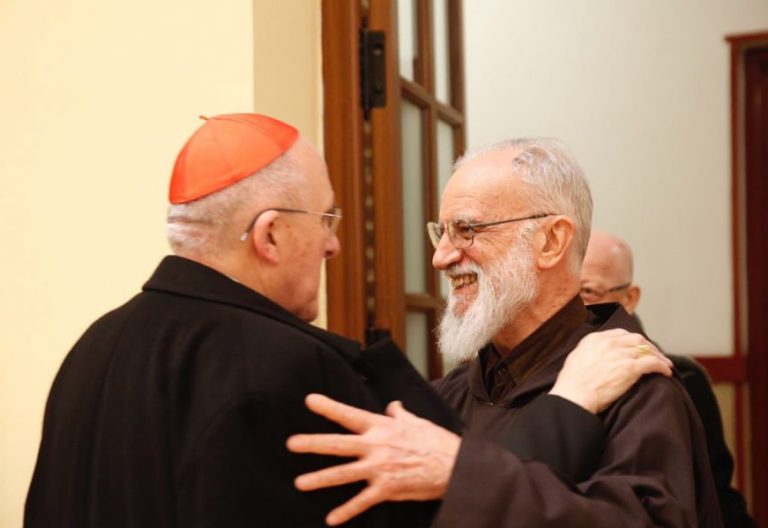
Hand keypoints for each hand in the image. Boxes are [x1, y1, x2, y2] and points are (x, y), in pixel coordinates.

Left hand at [286, 394, 460, 525]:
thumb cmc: (435, 441)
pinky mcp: (386, 489)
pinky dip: (346, 512)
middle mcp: (375, 446)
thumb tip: (392, 405)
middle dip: (312, 443)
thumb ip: (399, 414)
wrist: (454, 465)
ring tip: (300, 483)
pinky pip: (362, 502)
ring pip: (343, 474)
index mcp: (381, 427)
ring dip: (320, 478)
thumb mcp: (416, 421)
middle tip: (291, 443)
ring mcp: (379, 469)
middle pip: (337, 444)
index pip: (349, 415)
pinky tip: (331, 519)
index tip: (309, 400)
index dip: (329, 407)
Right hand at [549, 329, 671, 413]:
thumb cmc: (572, 383)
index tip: (638, 347)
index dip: (633, 340)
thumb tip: (598, 353)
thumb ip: (590, 351)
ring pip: (647, 350)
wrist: (574, 395)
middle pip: (636, 339)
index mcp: (595, 339)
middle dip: (649, 346)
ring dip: (658, 357)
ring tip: (665, 364)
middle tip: (656, 355)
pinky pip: (652, 363)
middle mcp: (609, 343)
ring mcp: (621, 354)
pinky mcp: (631, 368)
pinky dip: (662, 366)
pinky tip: (666, 372)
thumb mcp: (577, 357)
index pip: (621, 334)